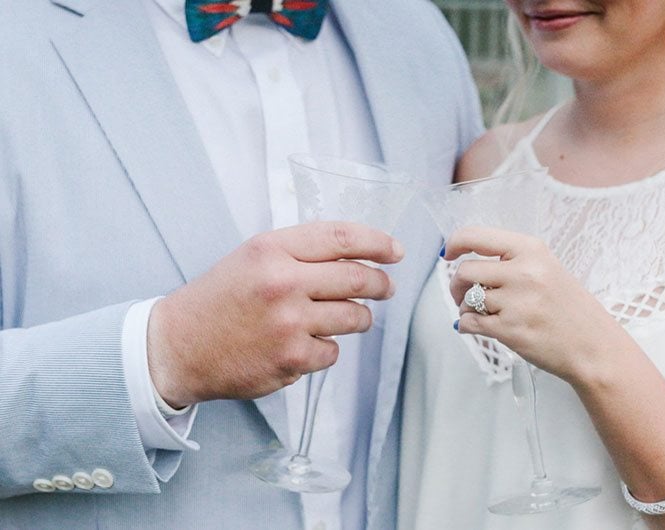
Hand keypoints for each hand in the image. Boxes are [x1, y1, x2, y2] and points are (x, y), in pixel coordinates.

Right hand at [147, 221, 402, 407]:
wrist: (178, 347)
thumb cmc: (219, 299)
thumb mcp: (253, 257)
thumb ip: (299, 252)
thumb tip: (357, 254)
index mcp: (272, 249)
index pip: (341, 238)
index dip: (377, 242)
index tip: (395, 250)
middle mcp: (283, 282)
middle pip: (358, 279)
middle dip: (381, 284)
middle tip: (386, 287)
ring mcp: (289, 323)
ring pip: (354, 317)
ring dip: (359, 318)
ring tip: (349, 316)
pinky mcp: (291, 359)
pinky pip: (333, 351)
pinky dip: (327, 348)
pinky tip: (305, 344)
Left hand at [445, 226, 629, 383]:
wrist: (593, 346)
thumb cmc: (568, 308)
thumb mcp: (546, 268)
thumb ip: (510, 260)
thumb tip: (464, 259)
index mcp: (531, 250)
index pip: (475, 236)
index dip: (454, 244)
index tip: (448, 254)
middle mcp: (524, 272)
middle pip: (465, 271)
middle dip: (458, 285)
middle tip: (464, 295)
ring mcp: (517, 302)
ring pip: (466, 300)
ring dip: (467, 309)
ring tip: (483, 314)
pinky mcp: (510, 330)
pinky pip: (469, 323)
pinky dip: (467, 326)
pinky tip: (479, 327)